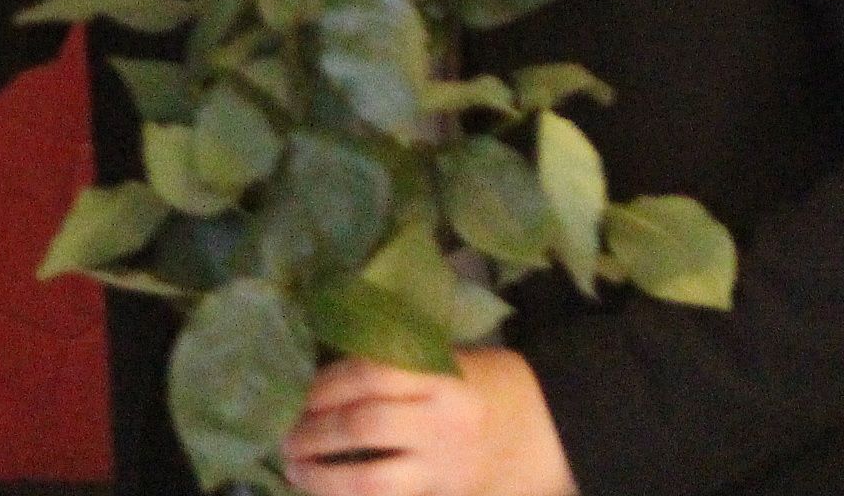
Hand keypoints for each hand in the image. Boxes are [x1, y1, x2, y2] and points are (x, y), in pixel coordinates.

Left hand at [284, 350, 574, 495]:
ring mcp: (445, 466)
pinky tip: (330, 493)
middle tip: (283, 437)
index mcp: (441, 375)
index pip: (367, 374)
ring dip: (324, 477)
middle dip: (313, 432)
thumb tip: (331, 378)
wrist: (560, 432)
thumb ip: (402, 367)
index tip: (294, 393)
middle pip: (362, 425)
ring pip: (372, 480)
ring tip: (295, 471)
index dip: (322, 386)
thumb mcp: (454, 360)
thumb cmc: (498, 386)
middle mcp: (440, 420)